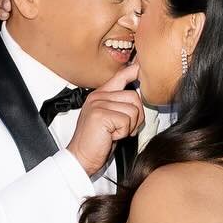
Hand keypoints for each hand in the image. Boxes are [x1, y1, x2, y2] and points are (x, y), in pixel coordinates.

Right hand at [67, 61, 143, 176]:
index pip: (120, 76)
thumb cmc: (97, 142)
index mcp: (100, 95)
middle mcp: (98, 96)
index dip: (133, 70)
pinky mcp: (101, 115)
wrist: (81, 158)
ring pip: (133, 110)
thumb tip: (137, 96)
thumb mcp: (109, 119)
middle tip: (123, 129)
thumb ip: (119, 105)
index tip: (141, 65)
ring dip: (129, 126)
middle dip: (136, 117)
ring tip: (115, 132)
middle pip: (134, 97)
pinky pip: (126, 121)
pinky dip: (123, 133)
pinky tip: (111, 136)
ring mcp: (98, 104)